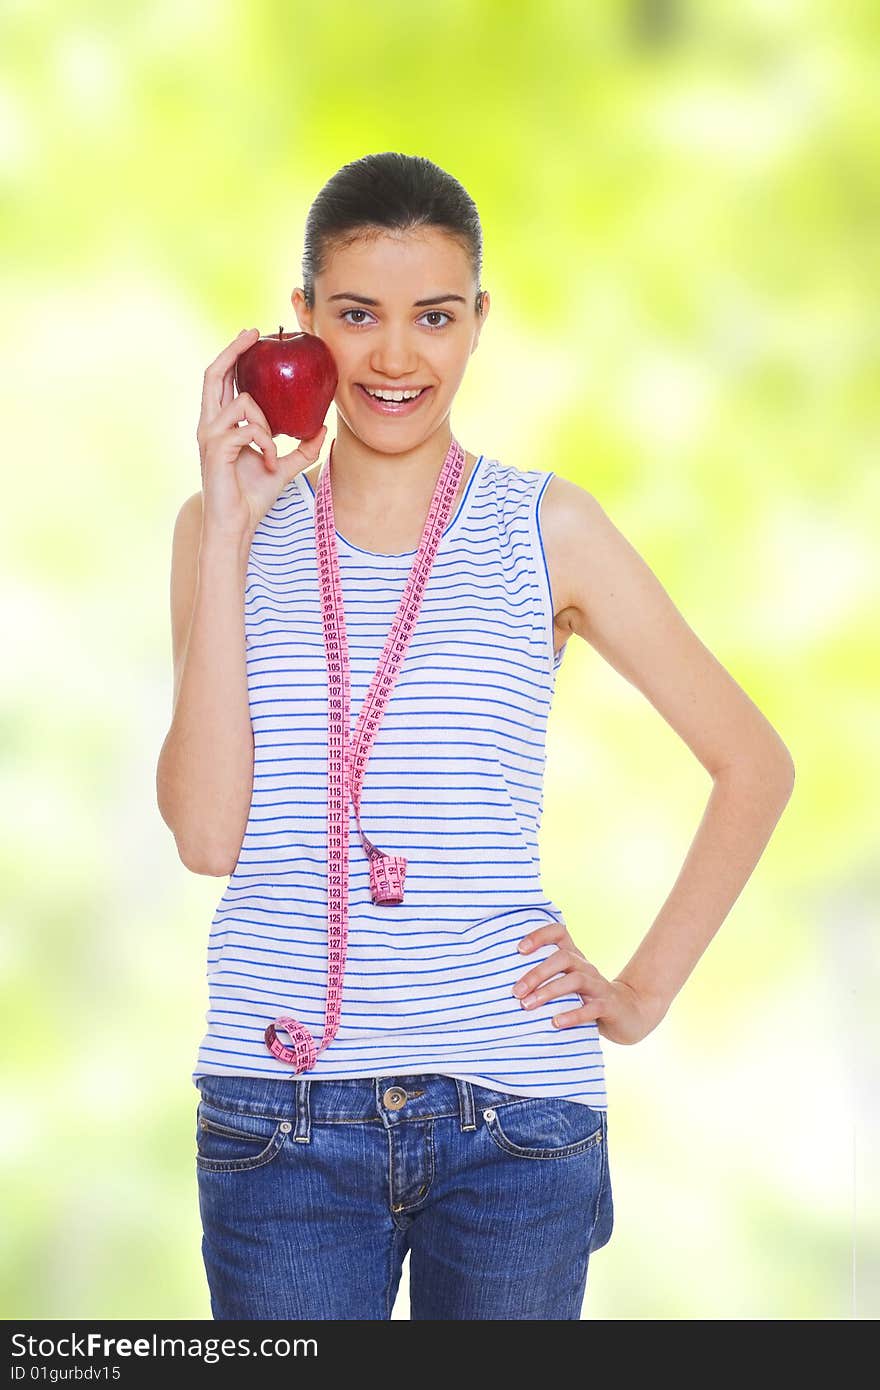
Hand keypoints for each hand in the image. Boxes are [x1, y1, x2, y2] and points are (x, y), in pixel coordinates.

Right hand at [197, 327, 326, 541]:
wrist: (236, 525)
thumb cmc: (252, 497)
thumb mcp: (284, 468)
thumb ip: (301, 448)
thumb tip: (323, 428)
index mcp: (220, 424)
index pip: (221, 380)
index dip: (234, 355)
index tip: (254, 337)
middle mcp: (209, 424)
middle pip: (214, 374)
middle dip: (233, 350)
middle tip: (254, 334)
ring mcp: (209, 435)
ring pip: (243, 403)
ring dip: (266, 423)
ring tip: (273, 449)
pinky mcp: (215, 449)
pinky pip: (248, 430)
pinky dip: (266, 444)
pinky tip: (270, 462)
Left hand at [513, 919, 666, 1045]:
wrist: (630, 1014)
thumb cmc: (587, 999)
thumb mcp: (567, 984)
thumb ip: (544, 980)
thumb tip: (504, 985)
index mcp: (574, 957)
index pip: (559, 932)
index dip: (539, 935)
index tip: (519, 949)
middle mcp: (586, 967)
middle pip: (562, 958)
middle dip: (536, 973)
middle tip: (516, 992)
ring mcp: (599, 986)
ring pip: (575, 980)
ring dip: (548, 992)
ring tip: (528, 1006)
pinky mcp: (609, 1006)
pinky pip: (591, 1008)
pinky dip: (572, 1015)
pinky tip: (555, 1023)